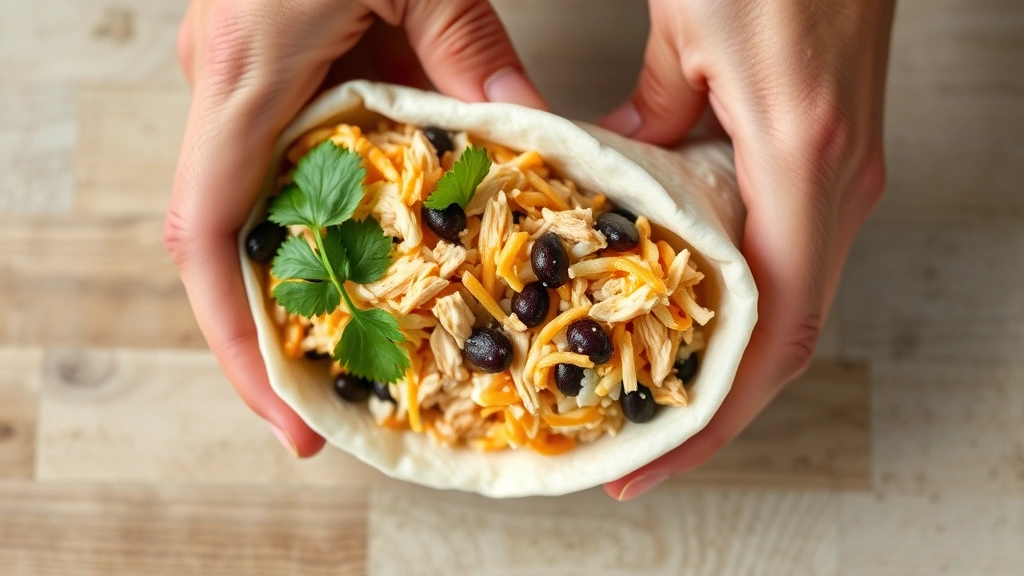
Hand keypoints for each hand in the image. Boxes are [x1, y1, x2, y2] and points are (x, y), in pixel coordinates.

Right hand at [165, 0, 545, 456]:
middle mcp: (221, 89)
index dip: (239, 340)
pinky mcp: (262, 70)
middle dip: (274, 332)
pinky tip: (378, 243)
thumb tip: (533, 143)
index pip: (208, 236)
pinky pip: (279, 164)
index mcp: (244, 74)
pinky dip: (320, 218)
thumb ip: (473, 64)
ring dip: (302, 280)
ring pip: (250, 210)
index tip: (290, 411)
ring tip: (370, 342)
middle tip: (344, 399)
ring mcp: (234, 80)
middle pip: (224, 245)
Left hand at [601, 0, 893, 498]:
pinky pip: (795, 260)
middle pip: (790, 337)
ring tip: (657, 404)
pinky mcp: (834, 157)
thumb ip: (649, 115)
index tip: (654, 457)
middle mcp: (839, 182)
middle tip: (640, 453)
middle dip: (716, 411)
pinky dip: (747, 310)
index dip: (718, 410)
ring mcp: (846, 173)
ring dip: (731, 366)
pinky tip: (695, 323)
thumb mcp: (687, 30)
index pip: (778, 326)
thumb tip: (621, 170)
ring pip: (796, 305)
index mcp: (801, 157)